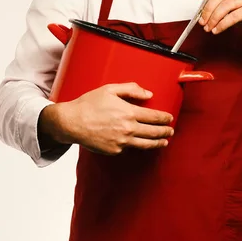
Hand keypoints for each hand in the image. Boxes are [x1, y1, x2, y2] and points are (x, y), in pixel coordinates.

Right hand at [39, 82, 174, 155]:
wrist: (71, 122)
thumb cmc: (89, 104)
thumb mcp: (110, 89)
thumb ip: (132, 89)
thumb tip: (149, 94)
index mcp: (129, 113)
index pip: (154, 117)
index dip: (164, 118)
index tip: (170, 118)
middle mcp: (127, 129)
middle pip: (153, 132)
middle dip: (165, 131)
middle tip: (170, 130)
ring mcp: (121, 142)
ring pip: (145, 144)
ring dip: (158, 142)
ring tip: (164, 141)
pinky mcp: (114, 150)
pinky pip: (130, 148)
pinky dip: (138, 146)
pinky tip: (142, 143)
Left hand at [197, 0, 241, 42]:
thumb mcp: (236, 10)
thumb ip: (223, 6)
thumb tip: (204, 11)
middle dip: (208, 8)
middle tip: (202, 21)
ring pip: (227, 4)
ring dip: (214, 17)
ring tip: (209, 28)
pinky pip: (235, 15)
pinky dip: (224, 23)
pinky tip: (218, 30)